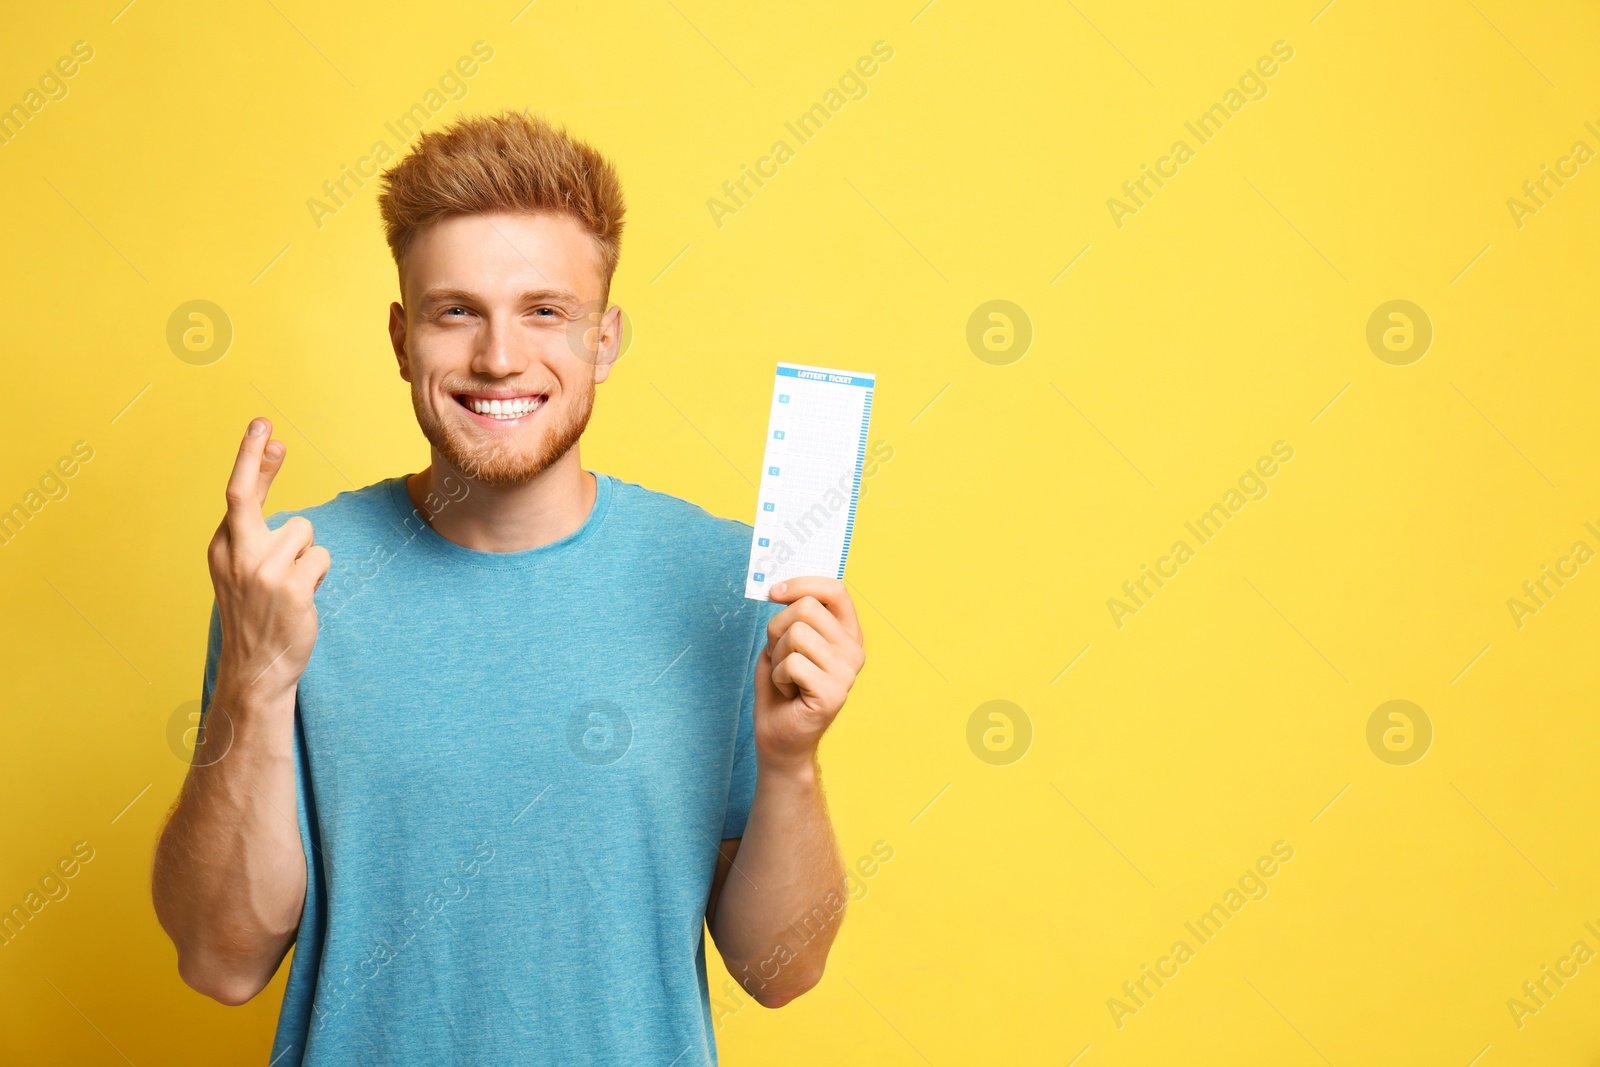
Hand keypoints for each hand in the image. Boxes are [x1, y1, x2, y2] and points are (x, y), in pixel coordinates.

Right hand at [207, 418, 330, 701]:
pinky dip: (319, 573)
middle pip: (244, 493)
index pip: (237, 494)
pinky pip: (321, 558)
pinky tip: (304, 595)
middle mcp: (235, 555)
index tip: (263, 428)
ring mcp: (261, 571)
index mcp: (222, 548)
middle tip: (265, 426)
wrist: (256, 668)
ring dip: (308, 555)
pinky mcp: (289, 587)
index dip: (251, 458)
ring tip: (293, 584)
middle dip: (253, 456)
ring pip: (305, 532)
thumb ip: (256, 531)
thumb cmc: (257, 615)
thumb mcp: (243, 569)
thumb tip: (271, 489)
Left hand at [753, 577, 864, 771]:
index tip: (774, 593)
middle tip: (781, 657)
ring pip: (796, 634)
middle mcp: (854, 651)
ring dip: (777, 656)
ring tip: (786, 677)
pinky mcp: (833, 694)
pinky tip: (789, 693)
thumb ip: (792, 613)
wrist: (779, 737)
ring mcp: (847, 673)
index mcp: (847, 634)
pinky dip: (778, 677)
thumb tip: (781, 587)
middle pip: (806, 608)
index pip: (835, 591)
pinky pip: (792, 663)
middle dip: (778, 629)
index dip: (802, 584)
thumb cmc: (781, 687)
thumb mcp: (785, 641)